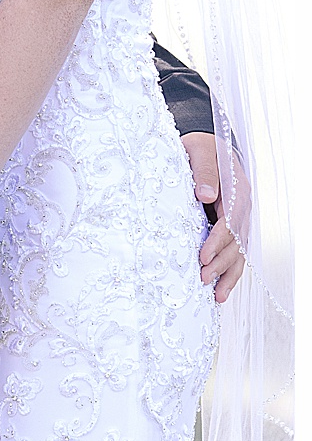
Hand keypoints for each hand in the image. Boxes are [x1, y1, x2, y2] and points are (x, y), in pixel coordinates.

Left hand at [183, 131, 245, 303]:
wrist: (208, 145)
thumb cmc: (199, 147)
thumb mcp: (198, 150)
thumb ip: (203, 171)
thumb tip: (206, 195)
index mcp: (236, 190)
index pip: (228, 221)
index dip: (216, 241)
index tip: (202, 256)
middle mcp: (242, 207)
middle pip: (235, 241)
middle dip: (220, 262)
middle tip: (202, 278)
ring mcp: (239, 218)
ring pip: (239, 251)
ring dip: (227, 273)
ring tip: (215, 295)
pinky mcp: (232, 226)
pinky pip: (236, 251)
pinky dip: (230, 271)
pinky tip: (222, 289)